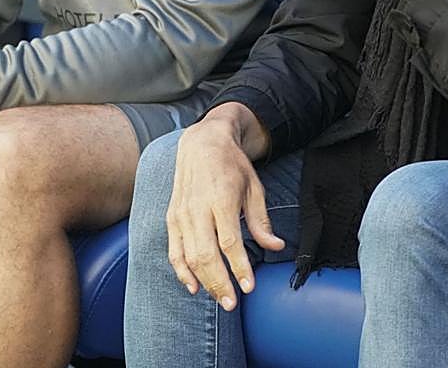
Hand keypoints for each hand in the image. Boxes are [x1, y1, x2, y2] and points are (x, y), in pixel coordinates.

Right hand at [165, 103, 282, 310]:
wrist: (202, 144)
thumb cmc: (233, 166)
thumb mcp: (254, 188)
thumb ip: (261, 221)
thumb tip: (276, 246)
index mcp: (221, 199)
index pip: (229, 241)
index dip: (239, 267)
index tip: (249, 286)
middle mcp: (197, 208)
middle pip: (205, 255)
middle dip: (220, 283)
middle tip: (233, 303)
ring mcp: (181, 214)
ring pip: (188, 257)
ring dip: (204, 282)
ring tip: (220, 299)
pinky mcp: (171, 218)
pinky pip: (174, 251)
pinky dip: (182, 272)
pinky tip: (194, 287)